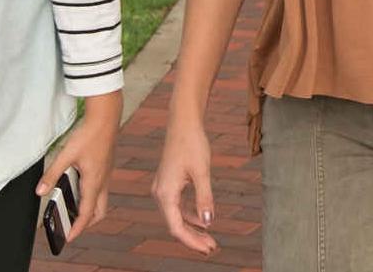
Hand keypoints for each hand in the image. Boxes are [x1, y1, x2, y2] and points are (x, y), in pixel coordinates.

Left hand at [37, 92, 121, 243]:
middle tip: (73, 227)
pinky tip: (80, 188)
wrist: (106, 117)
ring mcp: (107, 174)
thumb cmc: (89, 134)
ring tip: (74, 210)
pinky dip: (92, 196)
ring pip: (101, 200)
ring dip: (90, 209)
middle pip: (99, 211)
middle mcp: (103, 181)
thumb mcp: (66, 155)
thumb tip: (40, 191)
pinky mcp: (106, 167)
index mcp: (93, 181)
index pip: (86, 212)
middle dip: (87, 222)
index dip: (78, 228)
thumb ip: (52, 174)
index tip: (69, 237)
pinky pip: (101, 189)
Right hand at [152, 117, 218, 254]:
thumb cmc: (192, 144)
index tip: (208, 249)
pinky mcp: (169, 183)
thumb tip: (209, 223)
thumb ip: (205, 199)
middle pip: (175, 224)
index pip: (176, 227)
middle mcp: (160, 193)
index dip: (192, 241)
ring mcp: (163, 188)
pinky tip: (203, 220)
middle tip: (212, 248)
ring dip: (193, 228)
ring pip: (176, 216)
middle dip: (193, 238)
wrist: (183, 123)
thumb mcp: (202, 172)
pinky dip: (190, 214)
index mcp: (165, 193)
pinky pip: (178, 206)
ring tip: (210, 239)